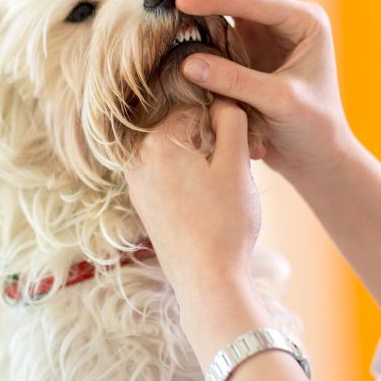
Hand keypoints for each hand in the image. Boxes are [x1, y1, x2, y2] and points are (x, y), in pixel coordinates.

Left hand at [126, 99, 259, 304]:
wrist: (207, 280)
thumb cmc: (225, 222)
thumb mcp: (237, 164)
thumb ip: (230, 121)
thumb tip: (221, 100)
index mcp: (159, 140)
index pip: (198, 108)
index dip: (225, 124)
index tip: (244, 147)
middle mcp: (139, 157)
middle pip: (183, 129)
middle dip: (211, 141)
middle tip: (240, 167)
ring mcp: (136, 181)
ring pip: (176, 152)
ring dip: (201, 160)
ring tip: (224, 186)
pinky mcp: (142, 202)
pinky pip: (167, 173)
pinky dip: (188, 178)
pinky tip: (208, 200)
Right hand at [177, 0, 354, 191]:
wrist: (317, 156)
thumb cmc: (311, 129)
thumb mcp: (278, 103)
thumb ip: (235, 80)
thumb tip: (188, 62)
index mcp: (304, 20)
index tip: (184, 5)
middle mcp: (287, 15)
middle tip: (191, 3)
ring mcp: (266, 26)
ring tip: (184, 19)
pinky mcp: (247, 42)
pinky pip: (221, 15)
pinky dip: (203, 18)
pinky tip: (188, 35)